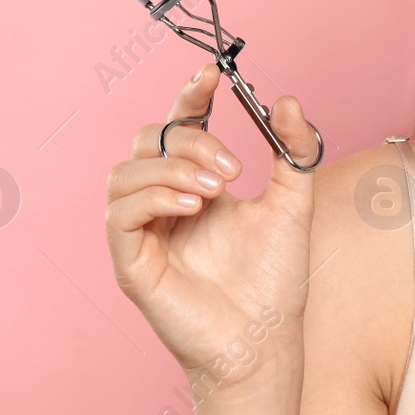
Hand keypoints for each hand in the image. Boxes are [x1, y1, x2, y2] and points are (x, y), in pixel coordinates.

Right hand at [105, 63, 320, 394]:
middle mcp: (163, 203)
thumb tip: (288, 100)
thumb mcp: (294, 202)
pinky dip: (154, 198)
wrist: (267, 340)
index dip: (190, 95)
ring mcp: (143, 233)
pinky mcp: (131, 264)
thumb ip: (294, 150)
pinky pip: (120, 214)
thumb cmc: (275, 278)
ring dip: (172, 169)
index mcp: (196, 183)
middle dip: (190, 141)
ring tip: (215, 190)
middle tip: (232, 169)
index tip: (213, 74)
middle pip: (149, 141)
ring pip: (126, 172)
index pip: (179, 125)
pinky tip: (193, 207)